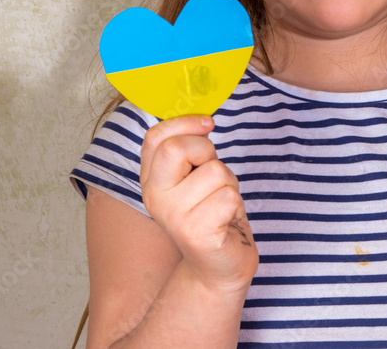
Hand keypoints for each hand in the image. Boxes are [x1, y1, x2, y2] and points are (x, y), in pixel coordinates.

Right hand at [140, 114, 258, 293]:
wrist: (218, 267)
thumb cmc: (212, 214)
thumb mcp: (194, 177)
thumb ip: (190, 149)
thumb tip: (204, 120)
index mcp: (151, 180)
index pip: (155, 137)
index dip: (184, 122)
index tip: (207, 125)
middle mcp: (155, 197)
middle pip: (177, 148)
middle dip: (207, 152)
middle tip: (213, 175)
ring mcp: (173, 216)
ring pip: (214, 172)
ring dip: (229, 184)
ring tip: (220, 205)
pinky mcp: (195, 232)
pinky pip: (228, 196)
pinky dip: (236, 205)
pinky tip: (226, 221)